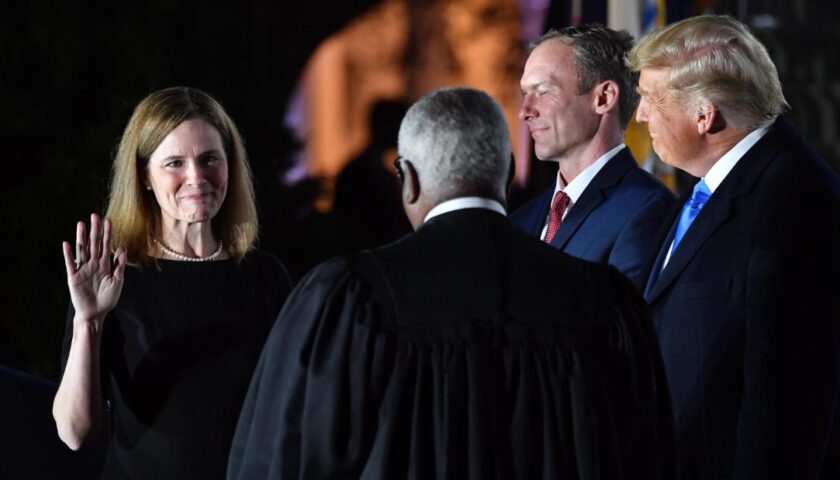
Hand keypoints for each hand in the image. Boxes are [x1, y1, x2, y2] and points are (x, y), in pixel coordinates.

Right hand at [62, 213, 126, 328]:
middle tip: (94, 215)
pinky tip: (67, 244)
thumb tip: (123, 248)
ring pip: (82, 250)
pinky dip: (69, 254)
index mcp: (105, 264)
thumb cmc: (107, 298)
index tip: (109, 220)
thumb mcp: (117, 281)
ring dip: (81, 237)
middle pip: (93, 243)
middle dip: (94, 230)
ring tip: (81, 224)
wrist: (96, 313)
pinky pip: (70, 264)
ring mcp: (83, 269)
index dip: (107, 233)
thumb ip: (119, 264)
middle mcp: (93, 264)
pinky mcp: (73, 277)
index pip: (106, 245)